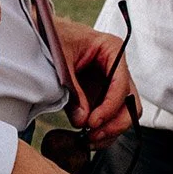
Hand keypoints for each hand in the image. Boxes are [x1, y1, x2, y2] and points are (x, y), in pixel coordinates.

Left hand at [57, 15, 138, 146]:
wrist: (41, 34)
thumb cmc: (53, 37)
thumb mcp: (61, 61)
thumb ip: (73, 90)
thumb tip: (82, 121)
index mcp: (112, 49)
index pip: (122, 84)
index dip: (110, 107)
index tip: (93, 122)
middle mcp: (117, 68)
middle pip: (131, 103)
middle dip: (115, 123)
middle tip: (93, 134)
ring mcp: (110, 84)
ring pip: (125, 115)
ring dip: (110, 131)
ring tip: (89, 139)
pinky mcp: (101, 96)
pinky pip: (110, 118)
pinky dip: (103, 130)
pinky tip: (88, 137)